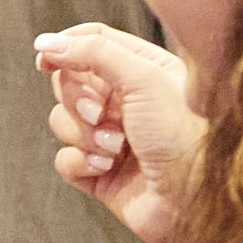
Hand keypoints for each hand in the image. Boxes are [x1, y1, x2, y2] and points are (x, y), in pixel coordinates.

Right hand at [35, 23, 205, 242]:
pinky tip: (106, 168)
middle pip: (70, 82)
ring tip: (116, 148)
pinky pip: (65, 160)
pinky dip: (80, 163)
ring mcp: (111, 138)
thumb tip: (47, 43)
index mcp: (143, 69)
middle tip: (100, 114)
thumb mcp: (144, 79)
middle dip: (78, 100)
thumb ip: (94, 53)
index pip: (93, 42)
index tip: (45, 59)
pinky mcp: (100, 174)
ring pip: (63, 121)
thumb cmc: (184, 135)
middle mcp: (126, 101)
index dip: (66, 47)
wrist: (197, 200)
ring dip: (84, 134)